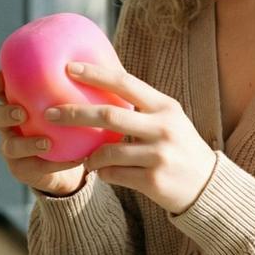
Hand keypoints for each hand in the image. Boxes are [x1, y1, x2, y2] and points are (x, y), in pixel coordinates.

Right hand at [0, 70, 86, 196]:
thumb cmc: (73, 120)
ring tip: (46, 142)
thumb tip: (106, 59)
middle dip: (5, 113)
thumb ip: (80, 84)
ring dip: (26, 143)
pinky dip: (55, 162)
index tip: (2, 76)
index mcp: (17, 101)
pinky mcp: (24, 170)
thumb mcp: (75, 100)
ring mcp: (14, 149)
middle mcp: (9, 125)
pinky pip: (36, 167)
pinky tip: (76, 159)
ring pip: (9, 146)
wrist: (72, 160)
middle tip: (22, 112)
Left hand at [44, 62, 216, 214]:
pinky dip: (103, 173)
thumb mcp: (167, 120)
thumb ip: (140, 107)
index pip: (125, 83)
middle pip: (109, 116)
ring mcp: (159, 155)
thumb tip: (98, 87)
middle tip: (49, 113)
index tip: (68, 68)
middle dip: (74, 114)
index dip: (95, 74)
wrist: (206, 185)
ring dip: (90, 155)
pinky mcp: (153, 180)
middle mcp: (163, 127)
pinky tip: (104, 173)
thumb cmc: (178, 147)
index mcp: (165, 107)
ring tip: (85, 158)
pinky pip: (113, 175)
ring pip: (107, 152)